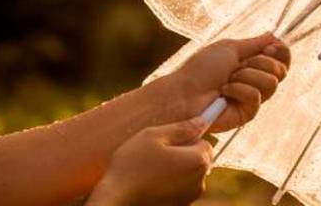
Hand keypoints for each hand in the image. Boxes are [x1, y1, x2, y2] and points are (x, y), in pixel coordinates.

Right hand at [86, 117, 211, 205]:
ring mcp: (189, 197)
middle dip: (184, 155)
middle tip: (157, 155)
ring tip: (151, 170)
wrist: (115, 201)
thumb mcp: (153, 137)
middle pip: (199, 160)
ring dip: (176, 170)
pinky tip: (150, 183)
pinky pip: (179, 189)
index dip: (188, 139)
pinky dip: (169, 185)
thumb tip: (202, 121)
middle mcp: (200, 181)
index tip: (169, 141)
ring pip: (189, 175)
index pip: (205, 143)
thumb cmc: (132, 166)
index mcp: (197, 161)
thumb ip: (181, 128)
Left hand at [169, 32, 290, 131]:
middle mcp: (256, 80)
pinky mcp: (248, 113)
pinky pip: (256, 96)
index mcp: (253, 63)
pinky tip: (223, 93)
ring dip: (247, 76)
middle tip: (238, 65)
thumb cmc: (201, 69)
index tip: (270, 46)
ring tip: (227, 80)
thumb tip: (273, 35)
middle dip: (260, 62)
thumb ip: (255, 43)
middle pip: (281, 70)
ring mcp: (253, 97)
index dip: (282, 52)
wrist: (184, 92)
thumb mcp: (230, 48)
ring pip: (272, 83)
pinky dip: (238, 89)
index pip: (282, 59)